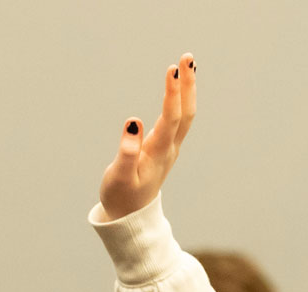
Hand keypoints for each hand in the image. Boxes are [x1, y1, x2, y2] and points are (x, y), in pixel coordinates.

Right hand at [99, 53, 197, 220]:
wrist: (131, 217)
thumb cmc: (121, 197)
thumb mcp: (120, 176)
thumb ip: (127, 151)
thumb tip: (133, 123)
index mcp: (159, 152)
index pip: (171, 118)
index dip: (173, 93)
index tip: (173, 69)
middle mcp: (169, 148)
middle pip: (185, 113)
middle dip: (187, 84)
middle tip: (187, 57)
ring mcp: (170, 149)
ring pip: (185, 116)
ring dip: (187, 90)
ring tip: (187, 65)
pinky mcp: (165, 149)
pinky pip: (179, 121)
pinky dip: (180, 101)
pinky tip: (179, 89)